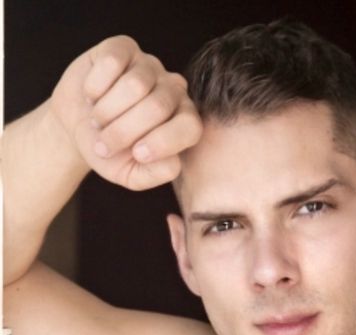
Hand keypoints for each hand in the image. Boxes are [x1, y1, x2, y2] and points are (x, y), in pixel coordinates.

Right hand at [51, 36, 201, 189]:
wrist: (75, 127)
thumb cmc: (110, 152)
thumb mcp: (131, 174)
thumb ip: (155, 175)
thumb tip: (173, 162)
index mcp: (183, 121)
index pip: (190, 127)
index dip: (163, 142)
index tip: (136, 154)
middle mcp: (173, 90)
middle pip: (158, 106)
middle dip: (124, 131)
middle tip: (104, 145)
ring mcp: (150, 66)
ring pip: (135, 85)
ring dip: (107, 111)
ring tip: (97, 121)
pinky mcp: (124, 47)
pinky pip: (113, 63)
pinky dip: (95, 87)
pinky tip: (91, 96)